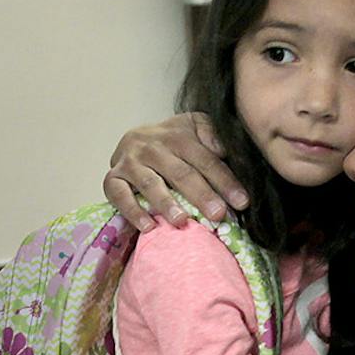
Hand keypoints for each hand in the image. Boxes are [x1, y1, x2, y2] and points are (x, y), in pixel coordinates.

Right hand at [103, 113, 248, 231]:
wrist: (135, 138)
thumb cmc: (173, 140)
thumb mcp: (194, 128)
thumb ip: (212, 134)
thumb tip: (224, 148)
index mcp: (177, 134)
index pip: (205, 159)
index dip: (225, 180)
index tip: (242, 202)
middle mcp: (151, 146)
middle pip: (180, 172)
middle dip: (201, 194)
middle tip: (218, 215)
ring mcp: (130, 162)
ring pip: (150, 183)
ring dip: (166, 203)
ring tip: (181, 221)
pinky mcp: (112, 178)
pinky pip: (120, 196)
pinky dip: (133, 212)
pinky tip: (148, 226)